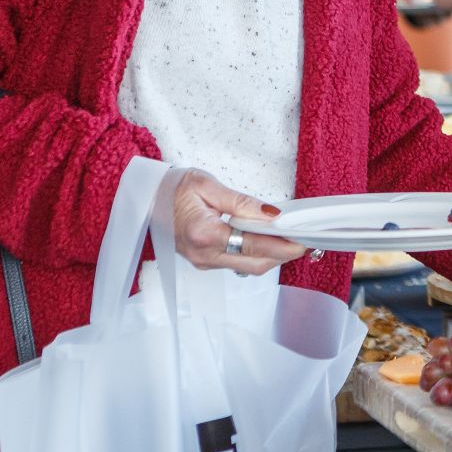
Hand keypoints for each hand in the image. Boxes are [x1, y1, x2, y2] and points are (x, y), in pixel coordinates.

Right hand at [173, 169, 307, 276]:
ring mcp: (203, 261)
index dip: (281, 245)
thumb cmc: (172, 189)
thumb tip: (273, 214)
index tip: (303, 241)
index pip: (252, 245)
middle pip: (254, 263)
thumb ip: (242, 202)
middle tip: (306, 240)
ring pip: (248, 266)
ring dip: (273, 256)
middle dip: (283, 254)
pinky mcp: (205, 261)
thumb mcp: (207, 185)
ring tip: (292, 239)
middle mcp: (203, 254)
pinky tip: (270, 240)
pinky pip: (238, 263)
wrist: (146, 199)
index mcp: (203, 234)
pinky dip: (258, 254)